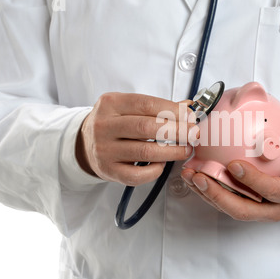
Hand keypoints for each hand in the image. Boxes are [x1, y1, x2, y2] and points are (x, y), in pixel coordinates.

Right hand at [76, 92, 195, 185]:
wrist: (85, 144)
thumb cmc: (115, 123)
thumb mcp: (129, 107)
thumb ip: (159, 107)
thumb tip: (189, 108)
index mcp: (111, 103)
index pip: (147, 104)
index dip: (173, 110)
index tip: (191, 116)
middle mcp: (104, 125)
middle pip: (147, 128)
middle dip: (177, 131)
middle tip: (194, 134)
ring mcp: (104, 150)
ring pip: (145, 152)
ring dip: (172, 151)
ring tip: (186, 149)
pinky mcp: (108, 171)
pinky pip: (138, 174)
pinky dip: (155, 170)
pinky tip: (163, 164)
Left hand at [181, 92, 279, 220]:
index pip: (270, 190)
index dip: (252, 180)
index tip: (233, 165)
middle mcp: (272, 209)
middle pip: (241, 209)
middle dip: (217, 194)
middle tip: (199, 175)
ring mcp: (258, 212)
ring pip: (229, 209)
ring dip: (206, 194)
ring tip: (189, 175)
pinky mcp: (247, 209)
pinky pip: (225, 204)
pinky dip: (208, 193)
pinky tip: (194, 177)